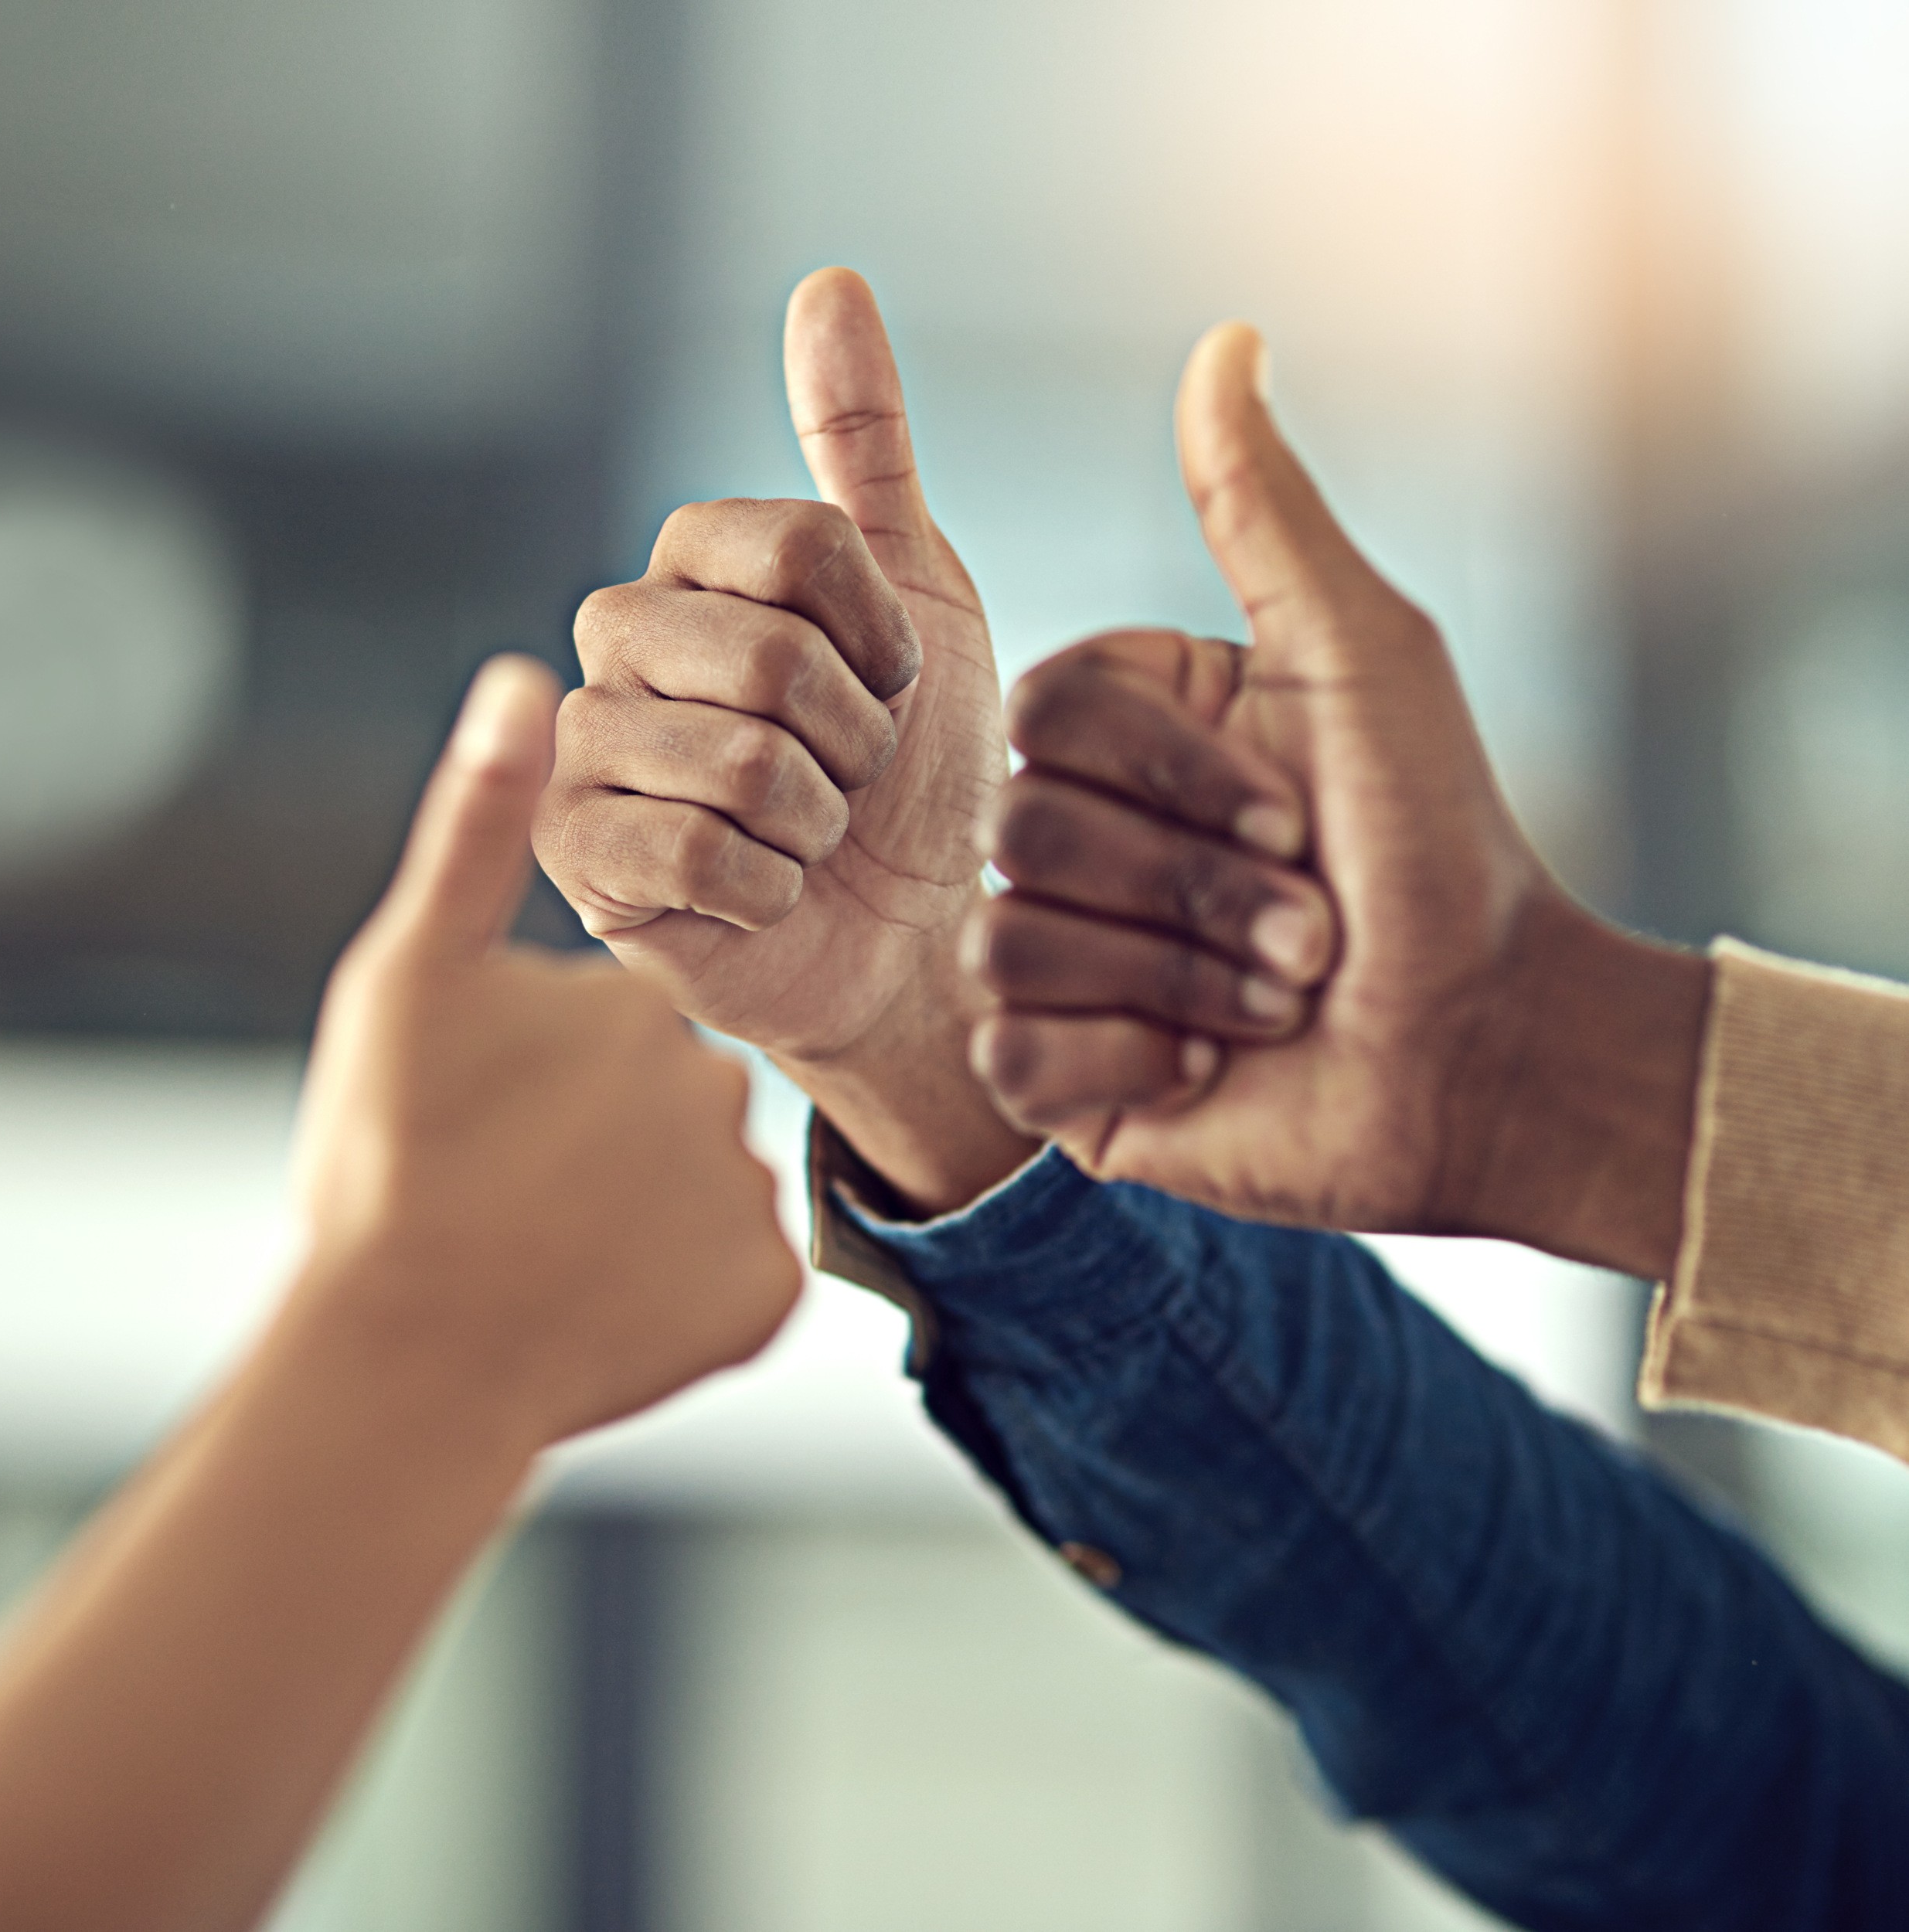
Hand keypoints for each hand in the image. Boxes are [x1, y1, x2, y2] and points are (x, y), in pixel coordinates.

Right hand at [293, 654, 800, 1448]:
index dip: (556, 1069)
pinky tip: (602, 1305)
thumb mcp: (412, 976)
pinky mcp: (766, 1299)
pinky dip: (679, 1293)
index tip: (495, 1119)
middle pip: (674, 1101)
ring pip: (701, 1192)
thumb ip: (479, 828)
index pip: (625, 1022)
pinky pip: (734, 1279)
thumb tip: (526, 677)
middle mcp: (724, 1086)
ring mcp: (750, 1198)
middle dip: (607, 1140)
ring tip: (546, 1254)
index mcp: (643, 1003)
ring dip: (639, 1220)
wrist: (407, 1363)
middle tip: (516, 1190)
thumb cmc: (391, 1161)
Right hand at [535, 268, 1036, 1212]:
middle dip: (857, 740)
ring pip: (736, 762)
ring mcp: (585, 749)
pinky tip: (764, 890)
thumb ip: (868, 453)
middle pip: (770, 654)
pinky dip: (768, 888)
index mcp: (695, 561)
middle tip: (851, 775)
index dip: (882, 638)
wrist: (908, 933)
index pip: (798, 544)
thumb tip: (831, 280)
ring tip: (806, 832)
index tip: (894, 686)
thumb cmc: (919, 770)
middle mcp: (620, 637)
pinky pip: (691, 855)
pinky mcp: (576, 858)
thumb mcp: (921, 599)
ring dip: (816, 820)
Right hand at [967, 325, 1711, 1278]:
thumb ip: (1265, 510)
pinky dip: (1126, 1064)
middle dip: (1201, 888)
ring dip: (1182, 979)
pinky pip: (1009, 1057)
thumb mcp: (1361, 654)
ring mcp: (1056, 953)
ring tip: (1279, 1001)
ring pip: (1007, 940)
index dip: (1172, 772)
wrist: (1481, 1045)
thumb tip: (1226, 337)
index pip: (1044, 711)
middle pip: (1022, 829)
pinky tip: (1207, 1070)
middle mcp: (1074, 833)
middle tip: (1313, 930)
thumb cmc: (1437, 843)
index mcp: (1129, 732)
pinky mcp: (1053, 1070)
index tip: (1302, 810)